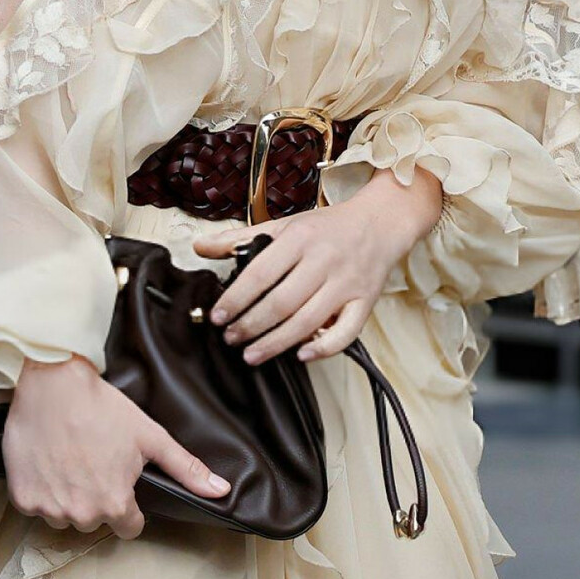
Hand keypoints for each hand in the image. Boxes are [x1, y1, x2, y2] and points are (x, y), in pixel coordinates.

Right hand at [2, 353, 230, 538]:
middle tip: (93, 461)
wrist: (52, 384)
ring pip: (65, 516)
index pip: (129, 526)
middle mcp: (82, 514)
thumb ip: (186, 469)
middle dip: (97, 497)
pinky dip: (42, 489)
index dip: (127, 502)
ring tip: (70, 459)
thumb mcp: (150, 436)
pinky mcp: (22, 499)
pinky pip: (36, 506)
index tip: (118, 478)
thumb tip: (222, 491)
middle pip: (96, 520)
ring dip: (68, 496)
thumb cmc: (102, 407)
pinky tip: (49, 462)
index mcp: (116, 504)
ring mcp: (49, 508)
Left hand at [190, 168, 442, 366]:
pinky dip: (324, 348)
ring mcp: (346, 283)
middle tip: (231, 339)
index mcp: (300, 238)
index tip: (218, 317)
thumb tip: (199, 246)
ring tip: (252, 354)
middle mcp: (323, 260)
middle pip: (281, 302)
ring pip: (307, 321)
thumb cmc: (327, 228)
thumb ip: (240, 238)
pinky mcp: (364, 302)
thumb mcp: (284, 225)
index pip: (260, 274)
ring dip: (276, 343)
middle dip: (251, 326)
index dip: (235, 299)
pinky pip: (346, 333)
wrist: (380, 222)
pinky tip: (301, 356)